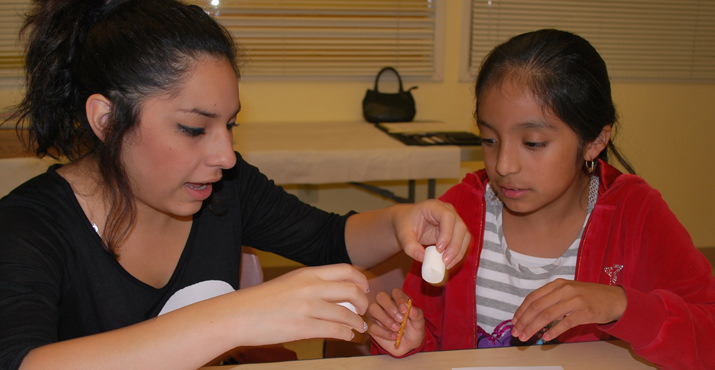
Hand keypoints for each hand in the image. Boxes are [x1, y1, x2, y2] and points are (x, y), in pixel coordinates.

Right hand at [228, 264, 369, 345]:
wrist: (238, 315)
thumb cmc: (262, 300)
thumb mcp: (290, 283)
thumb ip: (313, 284)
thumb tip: (335, 292)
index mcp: (308, 273)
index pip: (347, 270)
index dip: (361, 280)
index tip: (364, 289)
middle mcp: (311, 287)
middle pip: (352, 290)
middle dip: (364, 302)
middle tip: (364, 310)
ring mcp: (308, 307)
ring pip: (347, 314)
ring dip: (357, 322)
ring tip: (359, 327)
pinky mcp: (303, 327)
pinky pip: (335, 330)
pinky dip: (346, 334)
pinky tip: (347, 335)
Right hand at [367, 288, 423, 356]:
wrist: (408, 346)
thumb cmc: (413, 330)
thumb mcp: (419, 324)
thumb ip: (417, 315)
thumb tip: (412, 309)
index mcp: (398, 299)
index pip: (396, 292)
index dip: (399, 299)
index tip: (405, 310)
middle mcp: (385, 304)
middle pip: (381, 296)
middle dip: (390, 307)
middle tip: (400, 319)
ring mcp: (377, 314)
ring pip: (373, 308)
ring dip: (385, 319)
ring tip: (397, 329)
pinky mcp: (372, 325)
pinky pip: (371, 325)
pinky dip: (383, 332)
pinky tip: (394, 337)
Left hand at [393, 199, 469, 269]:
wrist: (407, 222)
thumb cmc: (405, 224)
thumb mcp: (403, 234)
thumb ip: (410, 246)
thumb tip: (422, 259)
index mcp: (434, 206)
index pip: (447, 216)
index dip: (447, 233)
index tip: (439, 248)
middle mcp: (448, 211)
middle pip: (460, 227)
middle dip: (454, 246)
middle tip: (445, 261)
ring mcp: (454, 221)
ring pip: (465, 236)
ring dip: (458, 252)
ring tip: (447, 265)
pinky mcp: (456, 232)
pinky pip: (463, 243)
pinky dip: (458, 254)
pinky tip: (449, 264)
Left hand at [511, 279, 626, 342]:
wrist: (614, 299)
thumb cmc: (588, 296)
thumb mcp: (568, 291)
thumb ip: (551, 299)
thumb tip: (531, 314)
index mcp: (557, 284)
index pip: (532, 297)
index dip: (521, 310)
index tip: (514, 322)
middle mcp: (564, 290)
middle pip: (537, 307)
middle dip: (524, 321)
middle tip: (517, 332)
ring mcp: (575, 300)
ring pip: (548, 315)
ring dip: (534, 328)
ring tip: (526, 337)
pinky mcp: (585, 312)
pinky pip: (565, 323)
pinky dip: (553, 331)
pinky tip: (546, 338)